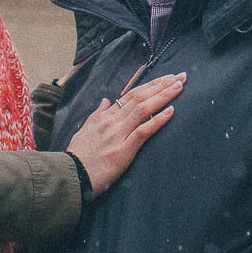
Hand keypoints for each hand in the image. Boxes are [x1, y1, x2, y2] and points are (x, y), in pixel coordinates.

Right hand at [64, 73, 184, 196]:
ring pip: (143, 109)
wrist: (70, 175)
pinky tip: (171, 112)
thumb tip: (106, 101)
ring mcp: (118, 134)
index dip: (150, 85)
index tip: (166, 78)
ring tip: (179, 87)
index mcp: (105, 116)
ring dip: (163, 97)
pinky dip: (158, 120)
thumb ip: (97, 114)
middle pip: (141, 97)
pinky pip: (143, 132)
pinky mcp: (123, 151)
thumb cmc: (77, 156)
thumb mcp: (85, 130)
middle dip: (162, 85)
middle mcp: (112, 121)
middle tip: (181, 76)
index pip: (132, 94)